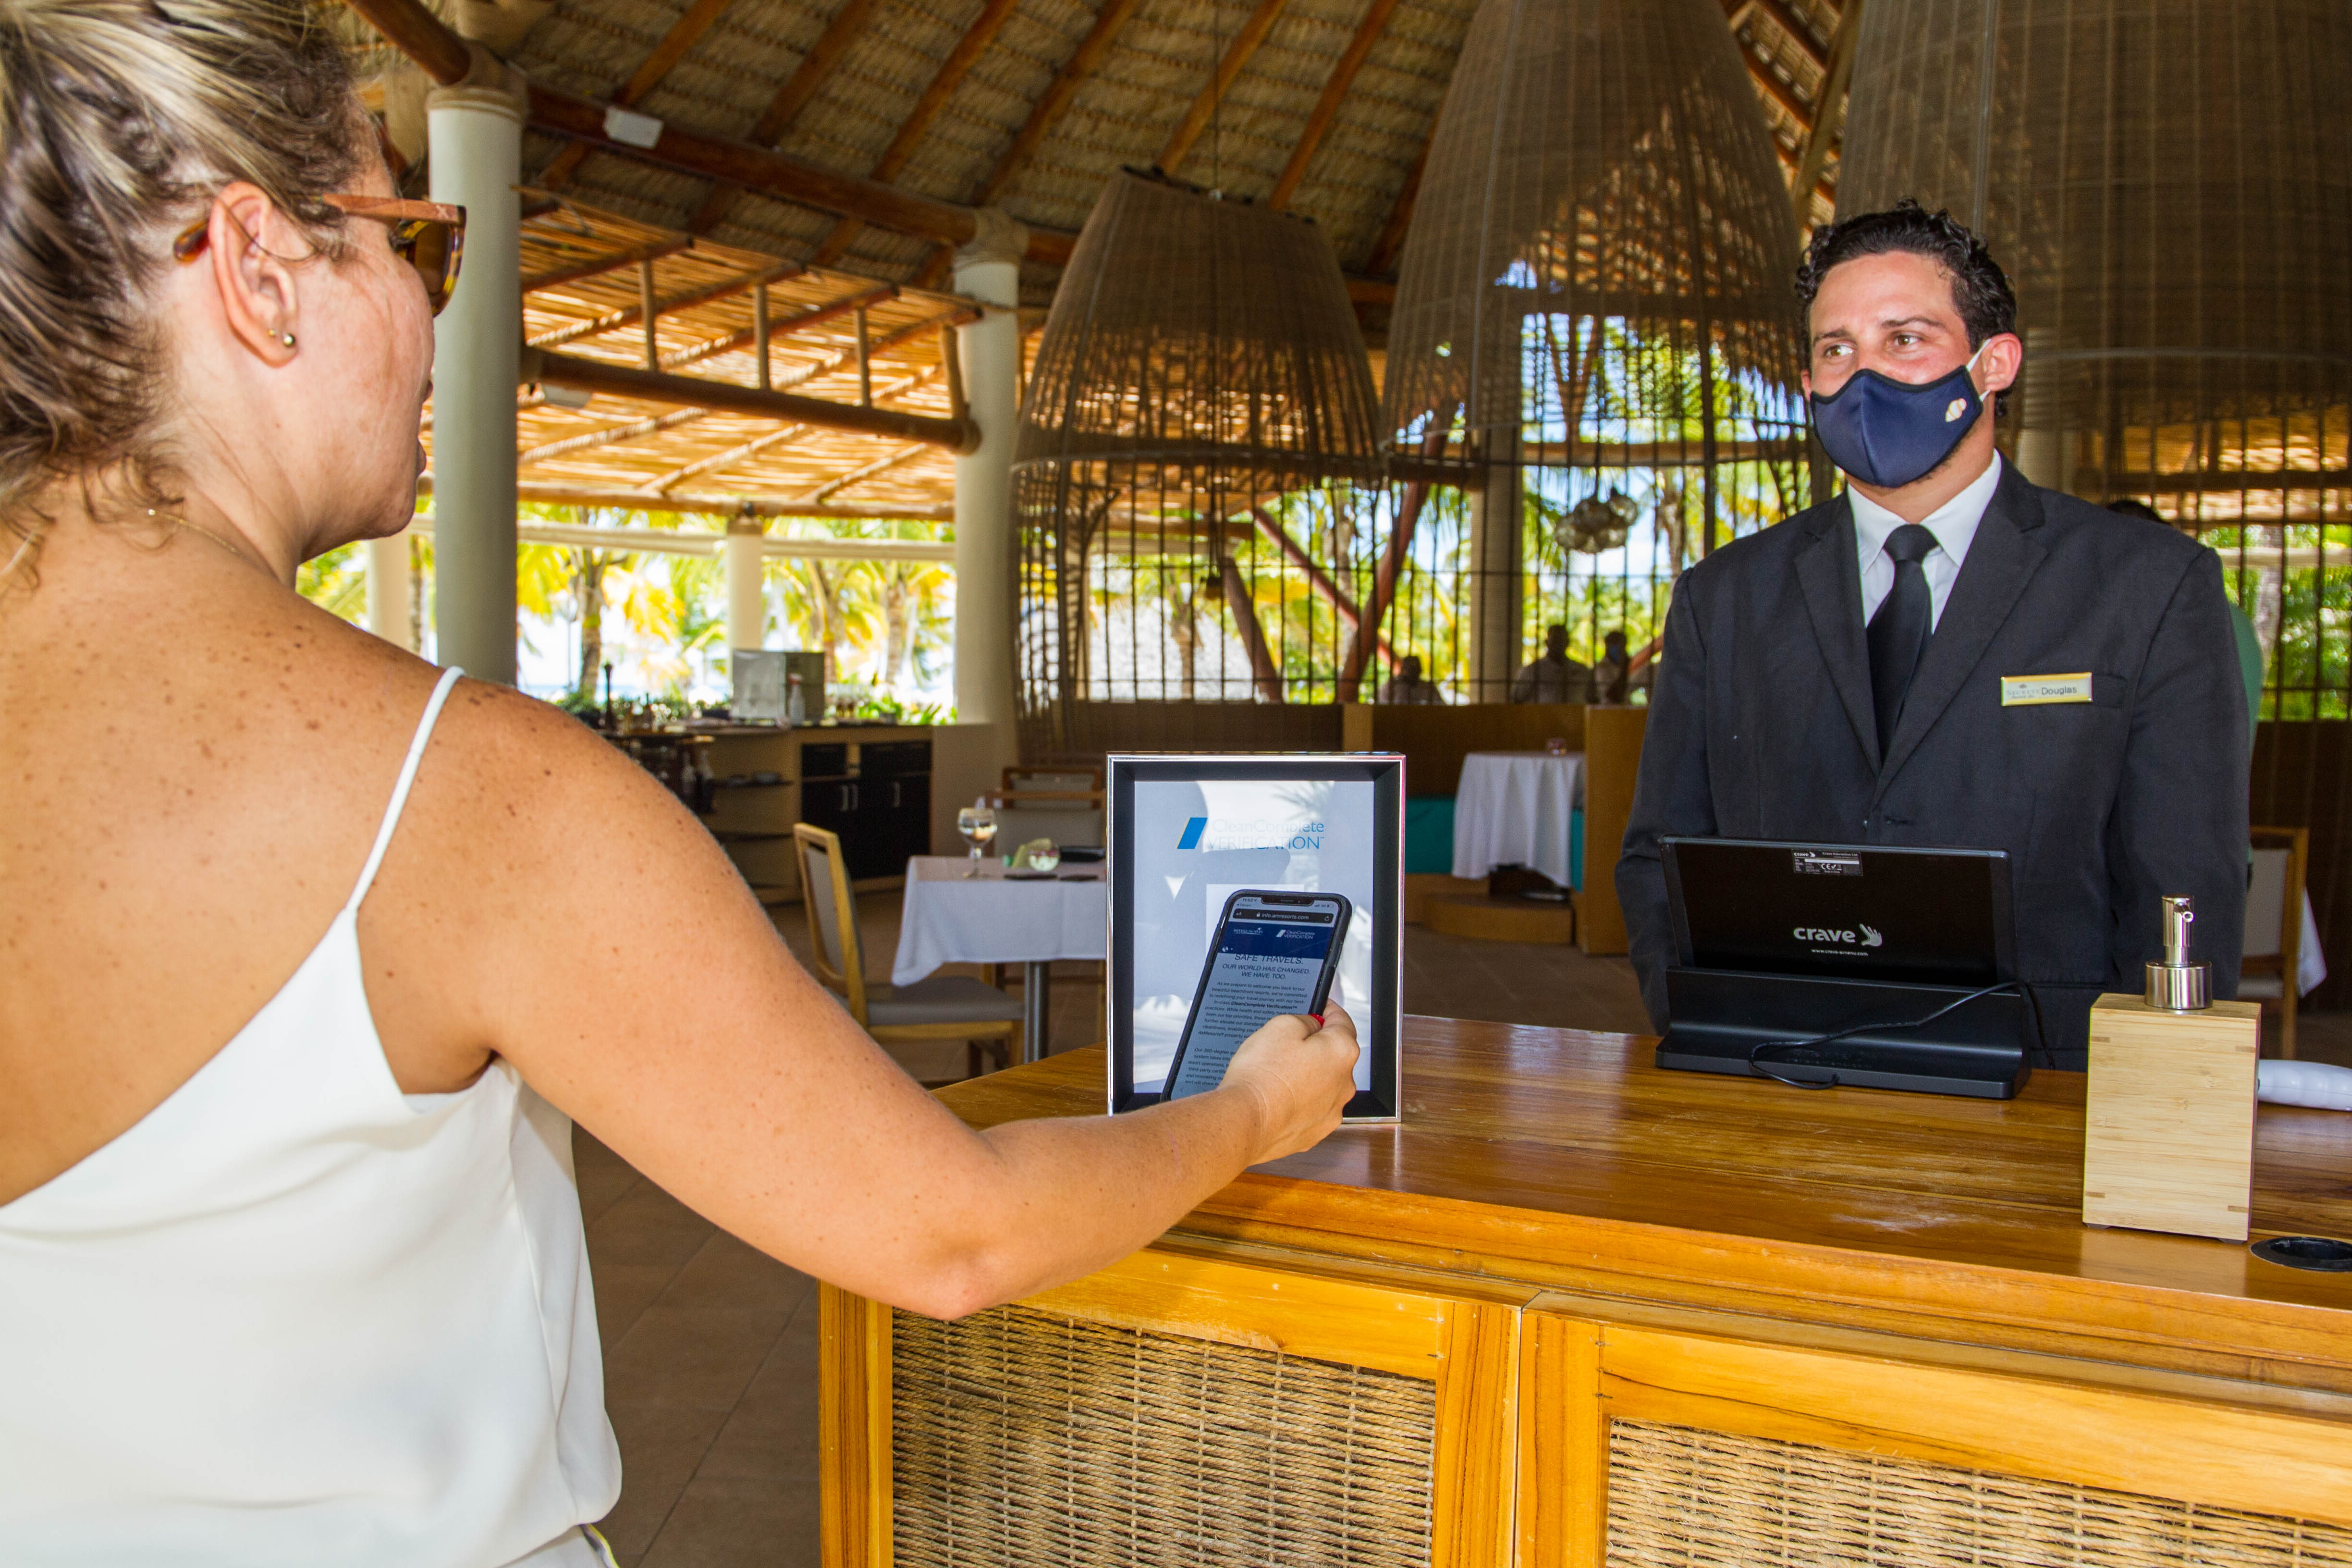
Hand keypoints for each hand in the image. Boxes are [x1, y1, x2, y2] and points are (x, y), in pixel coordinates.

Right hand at [1220, 1003, 1361, 1163]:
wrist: (1247, 1122)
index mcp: (1341, 1052)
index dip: (1327, 1011)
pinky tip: (1277, 1098)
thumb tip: (1312, 1025)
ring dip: (1307, 1077)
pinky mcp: (1316, 1131)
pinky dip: (1298, 1101)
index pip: (1342, 1021)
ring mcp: (1332, 1111)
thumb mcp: (1281, 1026)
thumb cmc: (1263, 1077)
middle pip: (1333, 1055)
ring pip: (1322, 1084)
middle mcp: (1344, 1083)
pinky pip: (1311, 1108)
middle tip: (1285, 1047)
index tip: (1320, 1009)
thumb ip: (1305, 1020)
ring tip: (1277, 1077)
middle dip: (1314, 1048)